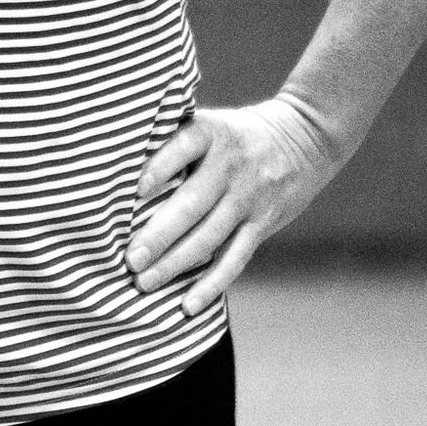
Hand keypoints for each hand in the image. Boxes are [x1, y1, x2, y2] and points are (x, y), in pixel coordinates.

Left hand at [127, 96, 343, 312]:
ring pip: (208, 238)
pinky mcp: (261, 226)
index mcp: (211, 133)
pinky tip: (187, 304)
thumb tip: (122, 160)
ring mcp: (248, 200)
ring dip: (174, 264)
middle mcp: (229, 167)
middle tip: (129, 259)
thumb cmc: (235, 132)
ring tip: (143, 282)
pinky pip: (234, 259)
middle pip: (191, 205)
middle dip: (158, 235)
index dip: (160, 168)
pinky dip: (211, 284)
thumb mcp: (210, 121)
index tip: (136, 191)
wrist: (304, 138)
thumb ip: (175, 138)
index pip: (182, 148)